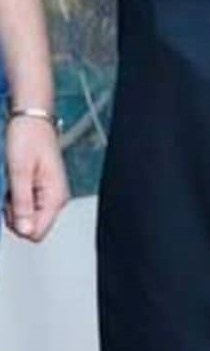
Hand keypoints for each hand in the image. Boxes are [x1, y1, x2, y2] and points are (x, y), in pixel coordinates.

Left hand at [4, 117, 68, 240]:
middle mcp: (56, 198)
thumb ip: (22, 204)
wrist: (31, 118)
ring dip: (14, 204)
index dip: (17, 223)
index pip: (35, 232)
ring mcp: (50, 193)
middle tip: (12, 189)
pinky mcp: (43, 188)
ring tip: (14, 182)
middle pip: (31, 226)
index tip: (11, 203)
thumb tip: (25, 231)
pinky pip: (27, 205)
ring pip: (27, 217)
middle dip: (15, 213)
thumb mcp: (19, 172)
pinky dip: (16, 197)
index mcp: (55, 196)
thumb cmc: (28, 137)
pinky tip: (17, 181)